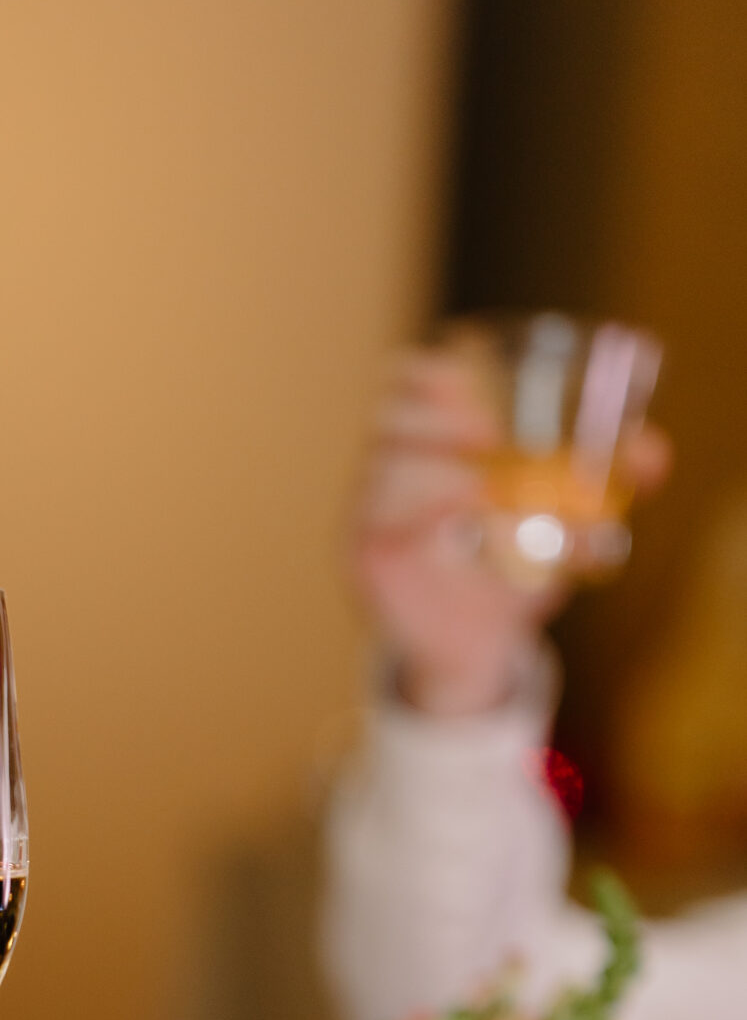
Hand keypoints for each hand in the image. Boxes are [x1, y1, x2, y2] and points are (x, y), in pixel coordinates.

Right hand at [351, 347, 669, 716]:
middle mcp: (388, 471)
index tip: (476, 382)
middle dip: (437, 422)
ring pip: (382, 472)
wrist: (475, 646)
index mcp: (430, 441)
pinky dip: (420, 520)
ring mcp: (369, 516)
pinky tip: (457, 528)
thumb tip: (654, 456)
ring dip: (435, 474)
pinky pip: (377, 528)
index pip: (408, 380)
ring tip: (481, 491)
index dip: (436, 373)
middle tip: (486, 442)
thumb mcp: (561, 519)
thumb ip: (604, 483)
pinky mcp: (366, 560)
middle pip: (388, 420)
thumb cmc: (513, 567)